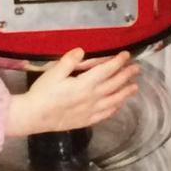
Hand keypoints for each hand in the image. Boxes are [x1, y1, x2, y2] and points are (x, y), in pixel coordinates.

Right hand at [4, 48, 138, 138]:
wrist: (34, 116)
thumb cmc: (42, 92)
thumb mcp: (53, 72)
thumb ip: (69, 61)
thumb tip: (82, 50)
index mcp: (85, 84)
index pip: (107, 70)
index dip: (118, 62)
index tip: (126, 55)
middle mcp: (92, 98)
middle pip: (114, 85)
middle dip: (127, 75)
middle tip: (137, 69)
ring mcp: (91, 111)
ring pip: (114, 100)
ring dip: (125, 93)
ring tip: (135, 87)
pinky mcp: (86, 120)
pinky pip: (105, 114)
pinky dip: (115, 108)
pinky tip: (118, 105)